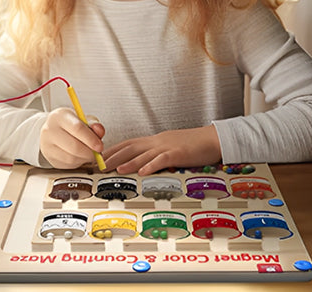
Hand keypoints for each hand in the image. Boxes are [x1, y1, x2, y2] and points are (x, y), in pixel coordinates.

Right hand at [40, 107, 104, 168]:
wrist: (52, 129)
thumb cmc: (70, 123)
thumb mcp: (82, 118)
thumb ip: (93, 123)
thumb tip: (99, 131)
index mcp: (59, 116)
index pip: (77, 128)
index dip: (91, 139)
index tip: (100, 146)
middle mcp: (50, 130)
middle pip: (74, 146)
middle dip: (89, 152)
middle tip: (97, 152)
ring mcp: (47, 145)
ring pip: (71, 158)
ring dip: (84, 159)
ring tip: (89, 153)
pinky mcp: (49, 158)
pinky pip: (67, 165)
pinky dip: (78, 163)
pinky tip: (80, 156)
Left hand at [102, 125, 220, 175]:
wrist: (213, 139)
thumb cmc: (194, 145)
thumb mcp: (170, 147)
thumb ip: (157, 154)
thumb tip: (143, 164)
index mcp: (155, 140)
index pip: (128, 144)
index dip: (112, 150)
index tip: (99, 158)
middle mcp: (157, 141)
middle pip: (130, 147)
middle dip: (113, 157)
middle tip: (98, 166)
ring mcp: (167, 146)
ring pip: (143, 153)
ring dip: (127, 162)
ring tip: (113, 169)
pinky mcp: (179, 153)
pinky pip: (162, 159)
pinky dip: (151, 165)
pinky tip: (142, 172)